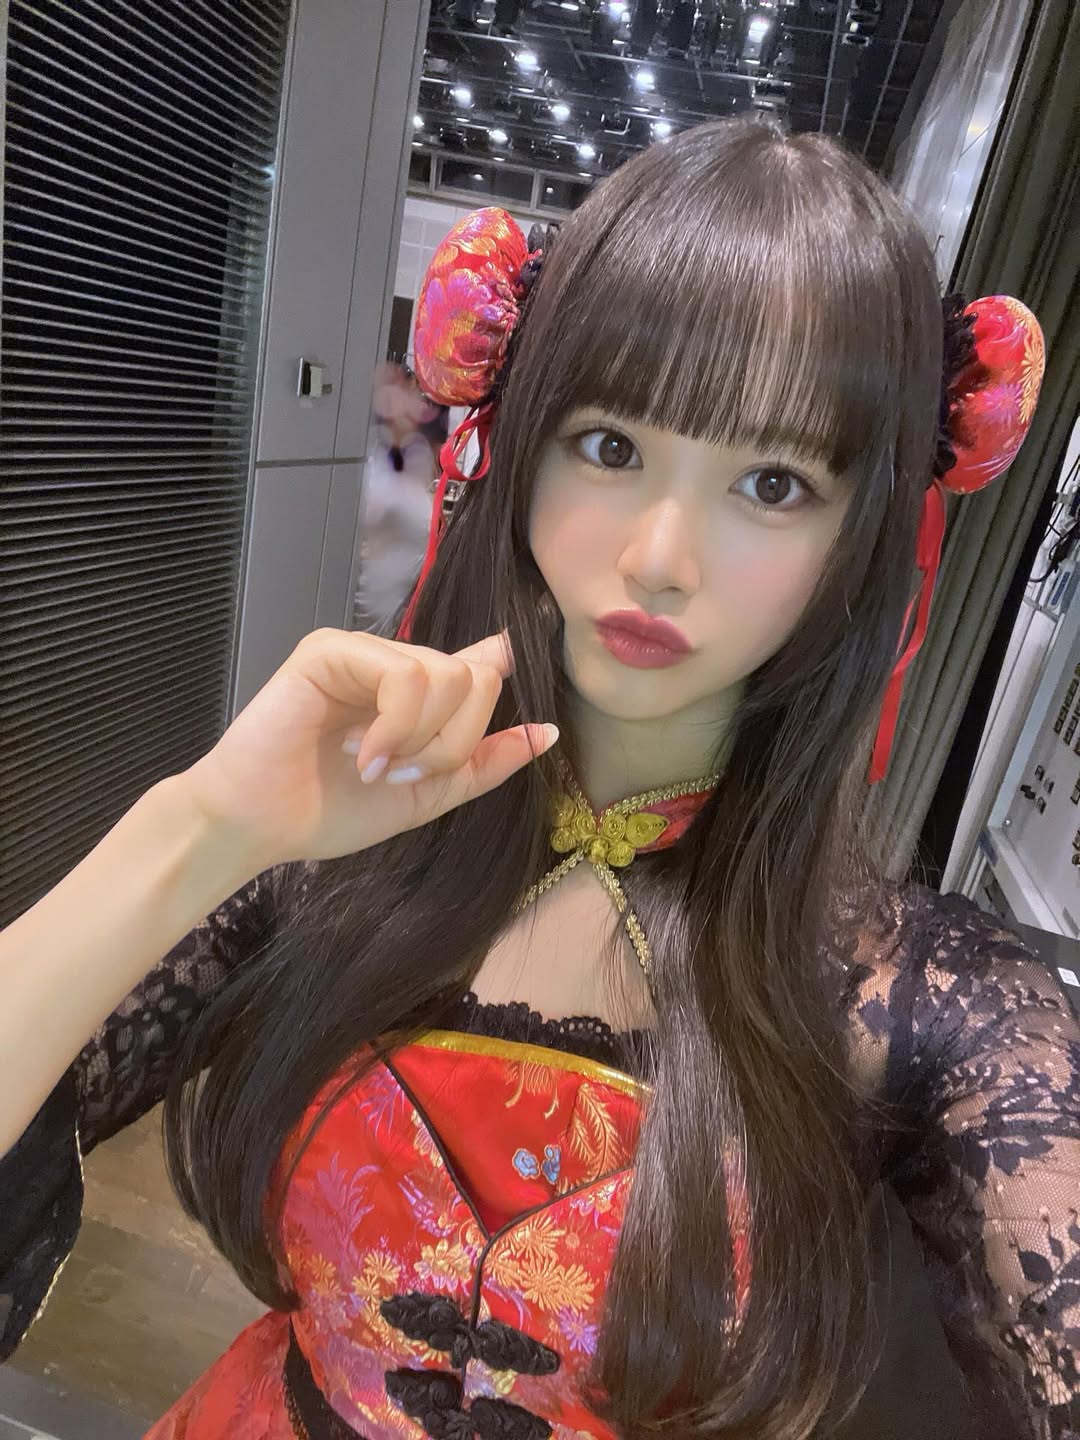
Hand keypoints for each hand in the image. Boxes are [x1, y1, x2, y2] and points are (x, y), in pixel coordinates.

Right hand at [180, 627, 556, 870]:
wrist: (260, 825)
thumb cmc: (331, 810)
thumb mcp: (427, 795)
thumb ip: (483, 764)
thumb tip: (546, 734)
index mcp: (421, 695)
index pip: (484, 664)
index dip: (506, 671)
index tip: (527, 700)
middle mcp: (397, 664)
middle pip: (477, 680)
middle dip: (454, 742)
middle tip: (406, 774)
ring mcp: (364, 652)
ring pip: (447, 676)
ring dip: (422, 740)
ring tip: (377, 767)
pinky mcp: (331, 649)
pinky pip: (403, 674)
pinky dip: (395, 727)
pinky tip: (363, 754)